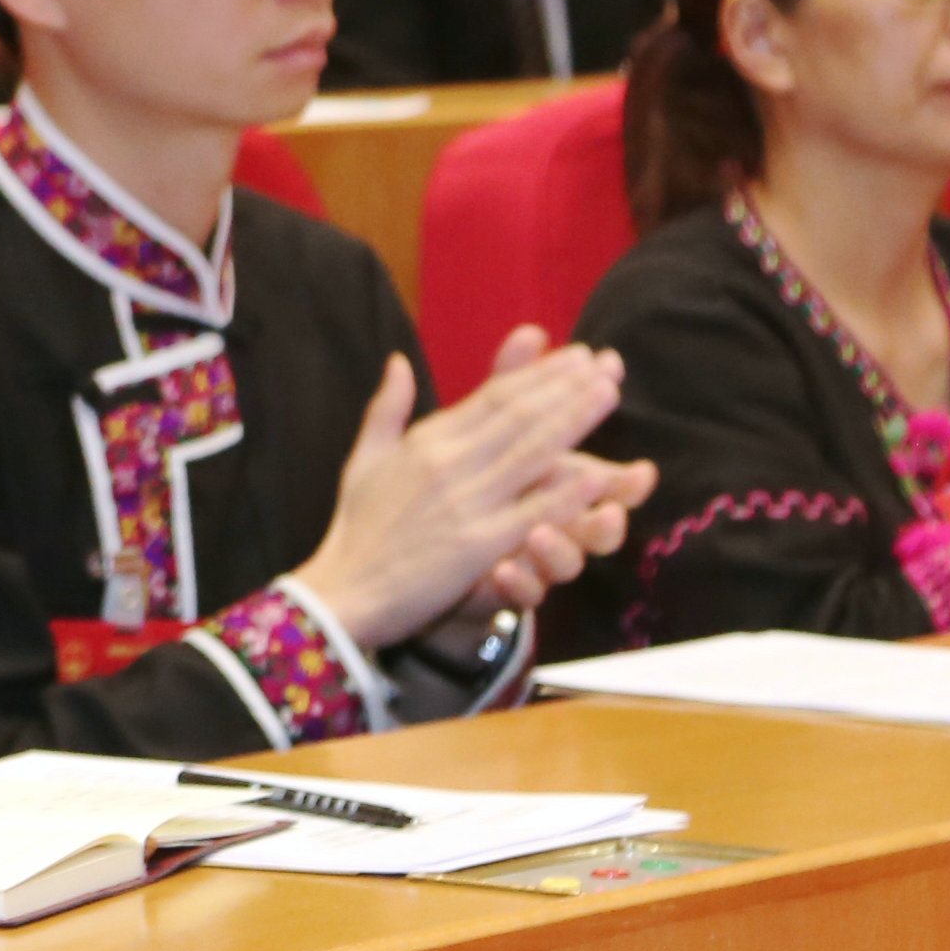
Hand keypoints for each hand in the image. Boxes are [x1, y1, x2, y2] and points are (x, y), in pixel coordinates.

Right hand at [303, 334, 637, 646]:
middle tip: (607, 364)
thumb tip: (399, 362)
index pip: (492, 397)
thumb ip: (387, 410)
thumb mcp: (362, 460)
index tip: (575, 356)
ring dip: (574, 421)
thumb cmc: (355, 532)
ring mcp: (464, 502)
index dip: (538, 374)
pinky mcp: (476, 545)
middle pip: (518, 415)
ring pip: (529, 454)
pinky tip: (598, 474)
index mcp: (426, 441)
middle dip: (565, 387)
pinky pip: (529, 514)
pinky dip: (565, 494)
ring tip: (608, 394)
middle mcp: (448, 463)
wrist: (341, 594)